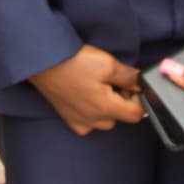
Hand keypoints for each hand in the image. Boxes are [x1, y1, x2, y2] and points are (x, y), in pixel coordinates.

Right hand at [29, 45, 144, 134]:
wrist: (41, 61)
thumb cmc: (73, 61)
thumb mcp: (108, 63)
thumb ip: (130, 77)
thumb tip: (142, 84)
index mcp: (106, 109)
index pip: (137, 114)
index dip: (139, 97)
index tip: (130, 83)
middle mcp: (94, 121)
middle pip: (121, 116)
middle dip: (121, 99)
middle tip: (110, 79)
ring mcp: (80, 122)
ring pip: (105, 119)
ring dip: (106, 105)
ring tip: (96, 84)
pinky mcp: (68, 119)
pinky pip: (88, 121)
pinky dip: (91, 110)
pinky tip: (84, 92)